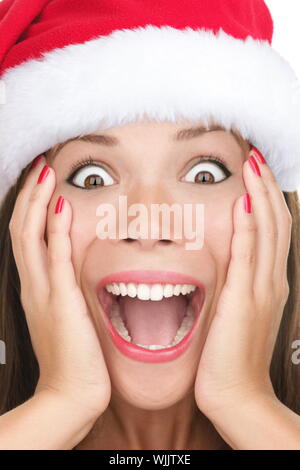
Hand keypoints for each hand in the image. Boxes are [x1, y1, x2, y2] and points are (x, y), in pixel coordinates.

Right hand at [9, 156, 110, 420]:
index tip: (41, 181)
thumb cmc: (74, 356)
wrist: (72, 393)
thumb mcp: (65, 316)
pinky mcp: (60, 301)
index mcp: (35, 287)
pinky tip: (62, 205)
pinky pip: (55, 257)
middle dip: (30, 194)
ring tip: (46, 172)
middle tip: (40, 165)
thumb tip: (74, 267)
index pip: (27, 236)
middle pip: (22, 228)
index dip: (31, 206)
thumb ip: (65, 290)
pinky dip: (57, 229)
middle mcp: (32, 284)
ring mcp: (42, 291)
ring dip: (38, 201)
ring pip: (31, 235)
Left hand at [194, 147, 291, 419]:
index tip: (255, 170)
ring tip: (252, 164)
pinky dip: (247, 226)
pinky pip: (248, 255)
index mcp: (268, 282)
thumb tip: (228, 259)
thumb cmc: (232, 355)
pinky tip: (243, 202)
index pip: (272, 227)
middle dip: (266, 185)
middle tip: (256, 155)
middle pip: (275, 220)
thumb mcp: (240, 313)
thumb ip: (238, 284)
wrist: (236, 393)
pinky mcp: (244, 300)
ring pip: (266, 230)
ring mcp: (260, 289)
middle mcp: (270, 280)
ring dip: (260, 194)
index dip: (266, 196)